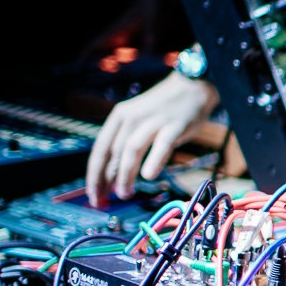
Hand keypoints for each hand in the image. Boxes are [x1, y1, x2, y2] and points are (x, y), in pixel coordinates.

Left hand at [86, 70, 220, 206]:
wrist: (192, 87)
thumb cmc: (164, 109)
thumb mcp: (138, 122)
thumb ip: (126, 145)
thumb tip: (114, 176)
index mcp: (119, 117)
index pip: (100, 150)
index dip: (94, 175)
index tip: (94, 194)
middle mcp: (132, 118)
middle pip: (114, 153)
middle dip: (109, 179)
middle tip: (109, 198)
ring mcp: (153, 121)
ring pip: (131, 150)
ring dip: (126, 174)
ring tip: (125, 192)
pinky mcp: (174, 126)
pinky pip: (162, 146)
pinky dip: (154, 161)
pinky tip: (148, 176)